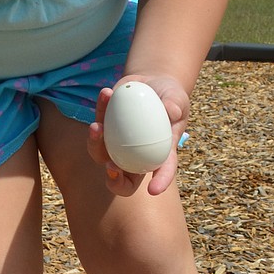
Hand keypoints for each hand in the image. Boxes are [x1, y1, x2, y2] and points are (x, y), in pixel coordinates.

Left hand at [88, 74, 189, 196]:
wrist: (151, 83)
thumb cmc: (170, 96)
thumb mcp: (178, 98)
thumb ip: (175, 104)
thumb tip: (171, 112)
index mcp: (160, 153)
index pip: (162, 171)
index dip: (159, 183)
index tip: (153, 190)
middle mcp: (135, 154)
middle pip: (122, 177)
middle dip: (114, 179)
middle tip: (111, 166)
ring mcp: (117, 142)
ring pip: (100, 153)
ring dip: (95, 143)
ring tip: (97, 126)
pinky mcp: (105, 125)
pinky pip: (97, 123)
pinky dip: (99, 110)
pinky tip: (106, 93)